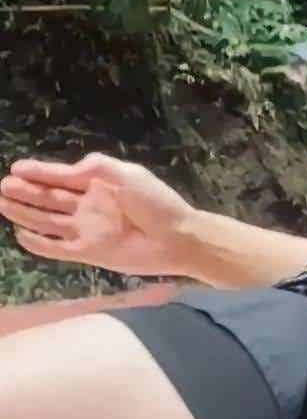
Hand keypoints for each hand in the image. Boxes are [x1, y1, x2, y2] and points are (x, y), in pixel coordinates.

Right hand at [0, 153, 196, 275]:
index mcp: (98, 183)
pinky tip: (20, 234)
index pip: (62, 176)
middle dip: (26, 192)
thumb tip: (69, 168)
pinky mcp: (88, 252)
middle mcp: (88, 205)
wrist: (177, 238)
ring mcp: (86, 229)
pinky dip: (39, 243)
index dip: (40, 172)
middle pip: (49, 198)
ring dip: (25, 213)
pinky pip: (57, 247)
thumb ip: (97, 167)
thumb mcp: (129, 175)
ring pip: (47, 220)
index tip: (17, 167)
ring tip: (1, 203)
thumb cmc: (156, 202)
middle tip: (2, 186)